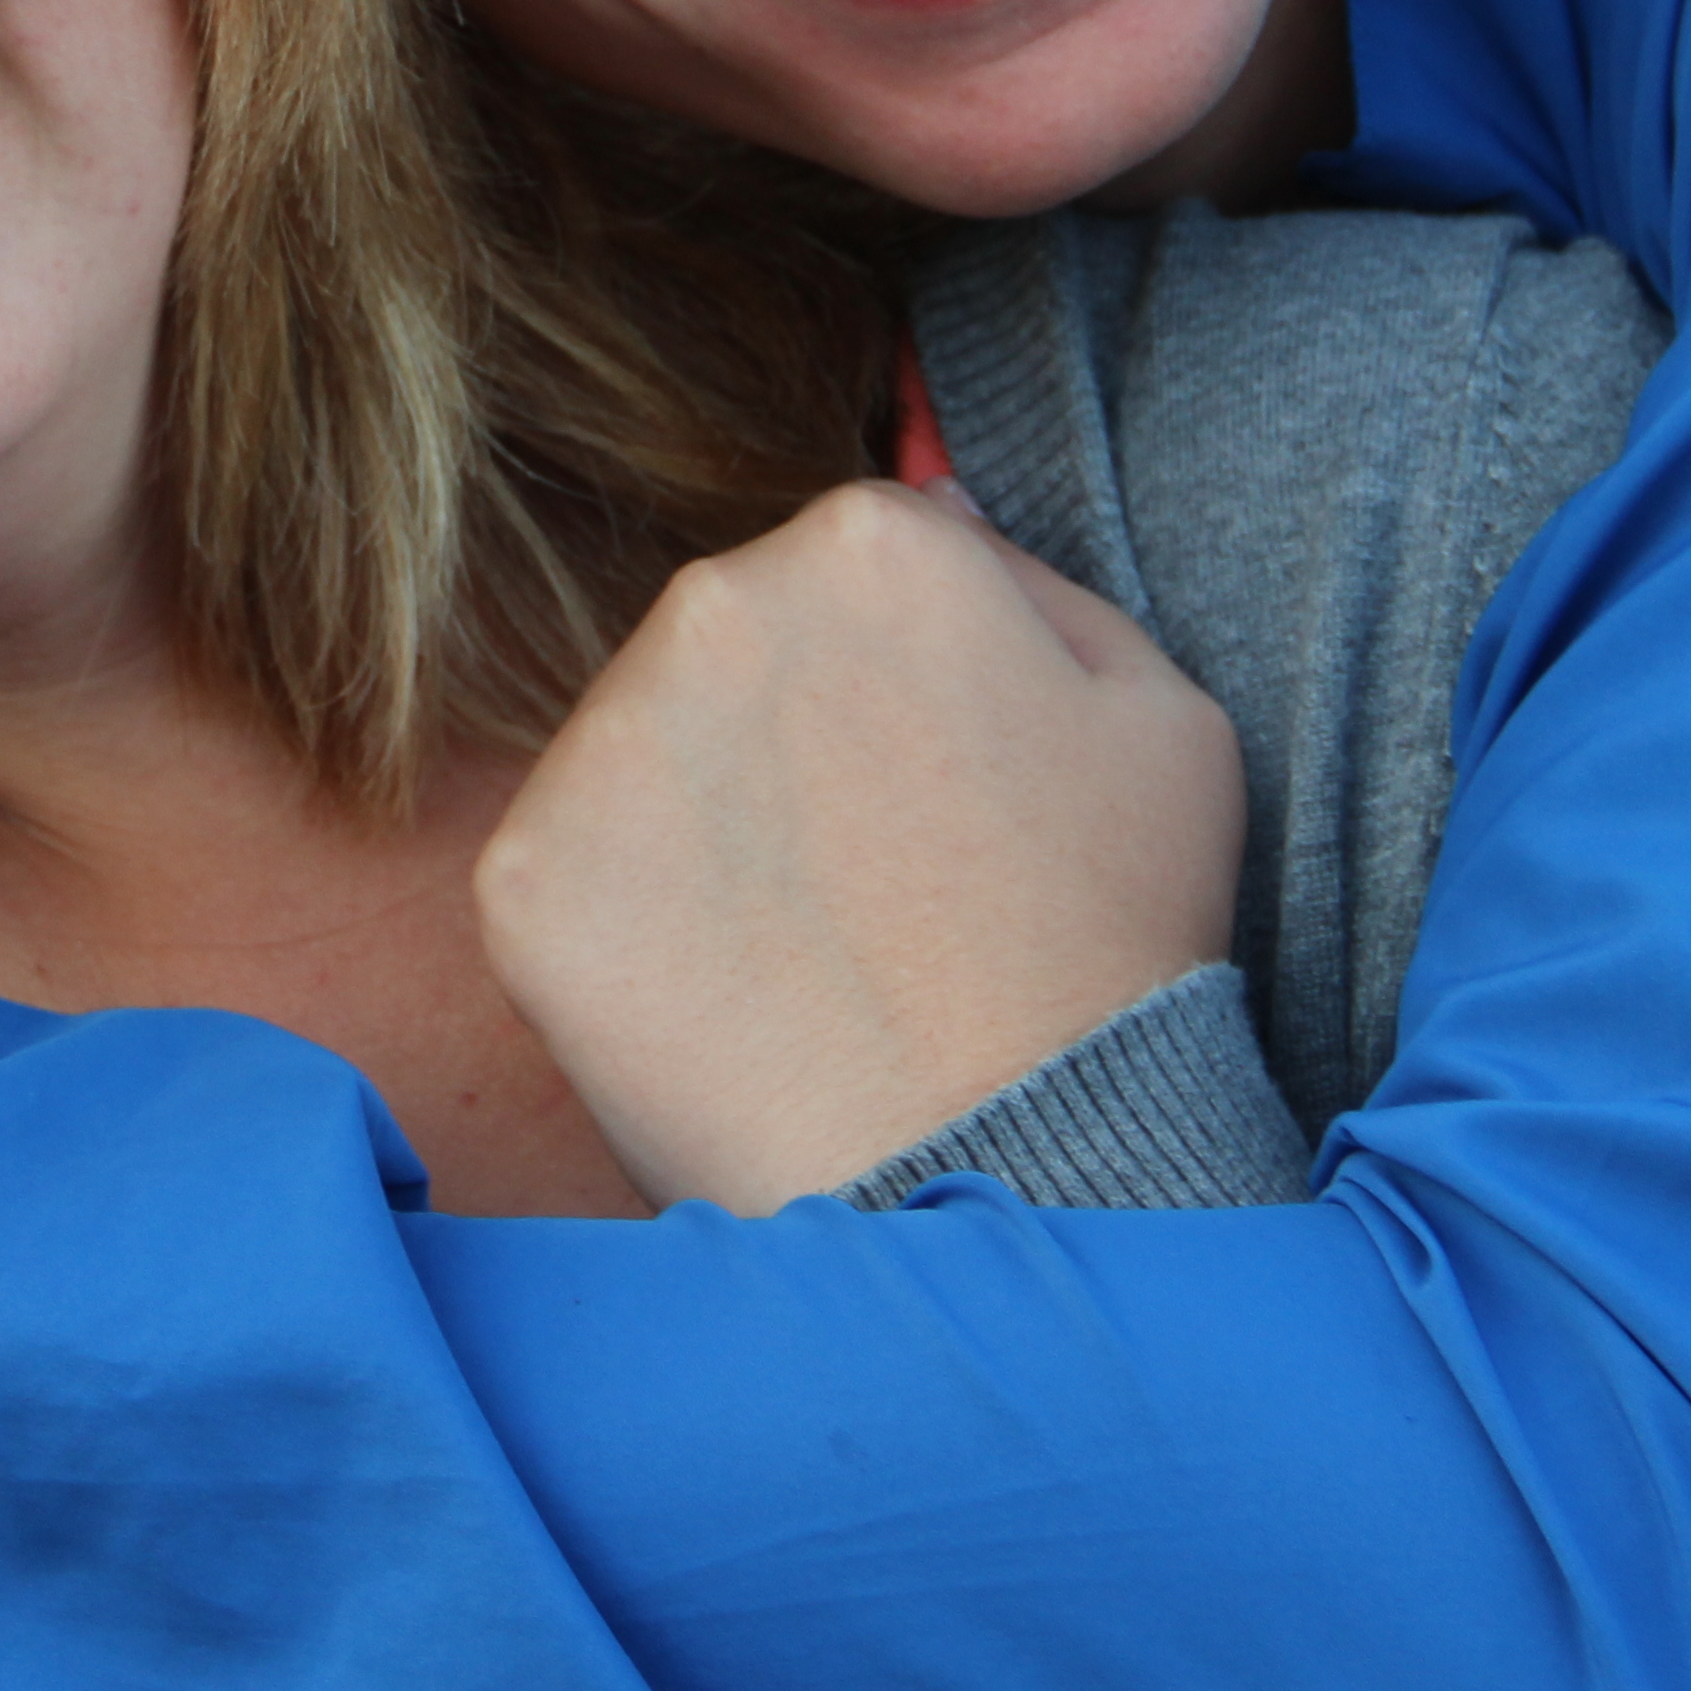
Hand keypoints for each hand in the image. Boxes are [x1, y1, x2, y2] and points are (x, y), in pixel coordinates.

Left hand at [476, 480, 1242, 1214]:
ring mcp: (609, 740)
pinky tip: (725, 1006)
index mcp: (872, 544)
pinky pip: (568, 876)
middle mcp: (717, 603)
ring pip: (640, 754)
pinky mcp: (527, 875)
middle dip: (782, 740)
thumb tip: (932, 514)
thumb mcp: (1164, 719)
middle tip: (868, 888)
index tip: (930, 797)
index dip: (895, 689)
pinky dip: (630, 939)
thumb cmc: (1111, 953)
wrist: (1011, 1176)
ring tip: (804, 956)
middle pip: (730, 643)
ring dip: (699, 831)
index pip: (847, 568)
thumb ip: (1036, 584)